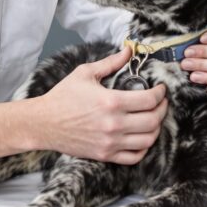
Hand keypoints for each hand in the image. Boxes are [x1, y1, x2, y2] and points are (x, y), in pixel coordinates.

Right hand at [32, 47, 167, 164]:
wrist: (43, 123)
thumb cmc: (63, 96)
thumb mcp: (85, 73)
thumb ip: (111, 62)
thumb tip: (129, 50)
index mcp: (111, 102)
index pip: (149, 100)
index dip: (161, 93)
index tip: (161, 89)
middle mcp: (114, 124)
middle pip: (153, 121)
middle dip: (162, 109)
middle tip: (161, 102)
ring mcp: (110, 142)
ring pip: (148, 140)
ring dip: (156, 128)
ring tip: (154, 118)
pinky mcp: (105, 155)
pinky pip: (134, 156)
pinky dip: (144, 148)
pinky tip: (142, 137)